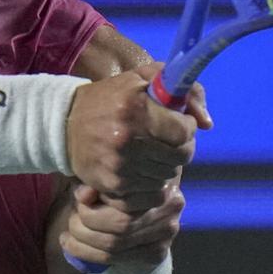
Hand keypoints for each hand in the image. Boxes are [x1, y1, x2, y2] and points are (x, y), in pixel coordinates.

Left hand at [59, 182, 184, 273]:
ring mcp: (166, 233)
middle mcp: (169, 207)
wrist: (145, 212)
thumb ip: (95, 182)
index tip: (76, 197)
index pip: (122, 196)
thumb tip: (82, 194)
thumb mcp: (106, 178)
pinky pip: (115, 258)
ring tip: (67, 234)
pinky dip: (87, 253)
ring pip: (115, 244)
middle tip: (71, 218)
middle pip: (121, 223)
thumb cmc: (121, 187)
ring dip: (83, 241)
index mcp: (158, 180)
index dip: (95, 198)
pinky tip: (72, 245)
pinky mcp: (157, 253)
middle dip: (86, 223)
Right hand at [66, 62, 199, 211]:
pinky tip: (142, 169)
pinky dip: (153, 184)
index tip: (178, 122)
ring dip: (166, 165)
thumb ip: (183, 89)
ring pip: (168, 176)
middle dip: (180, 147)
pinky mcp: (113, 186)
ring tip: (151, 152)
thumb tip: (208, 123)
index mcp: (136, 109)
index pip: (185, 131)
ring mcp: (120, 166)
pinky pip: (153, 195)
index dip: (187, 126)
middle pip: (181, 157)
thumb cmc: (110, 98)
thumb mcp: (142, 79)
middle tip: (167, 139)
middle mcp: (127, 139)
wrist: (64, 125)